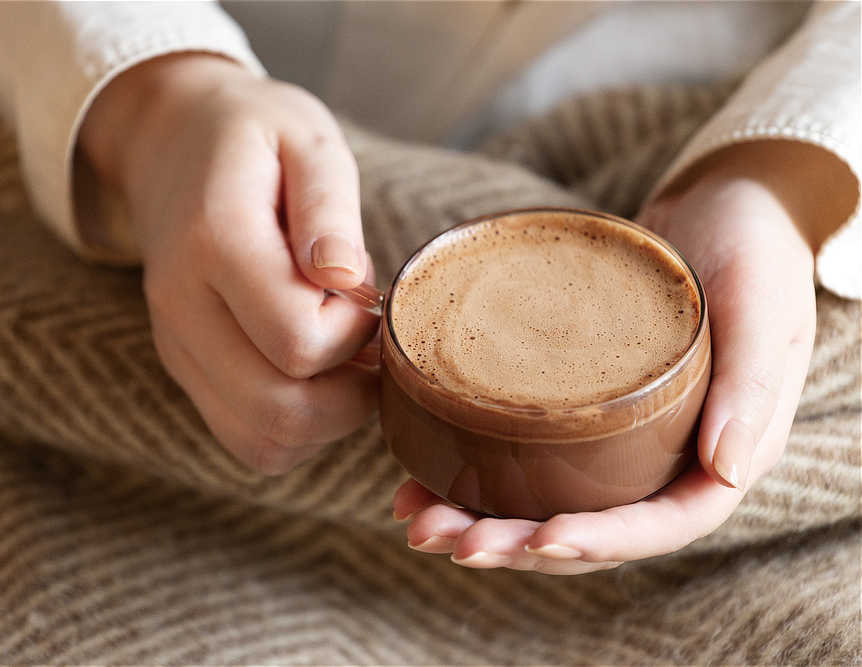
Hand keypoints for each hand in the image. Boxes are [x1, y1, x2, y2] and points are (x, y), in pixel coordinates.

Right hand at [79, 53, 378, 473]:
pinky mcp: (185, 368)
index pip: (297, 340)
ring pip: (262, 442)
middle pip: (279, 411)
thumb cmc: (254, 137)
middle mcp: (181, 306)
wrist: (172, 141)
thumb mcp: (307, 139)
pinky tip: (316, 375)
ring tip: (344, 358)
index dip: (355, 333)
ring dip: (326, 420)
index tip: (365, 295)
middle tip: (369, 341)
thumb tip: (348, 285)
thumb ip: (329, 210)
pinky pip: (246, 439)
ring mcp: (177, 345)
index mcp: (213, 240)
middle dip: (350, 394)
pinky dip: (296, 428)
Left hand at [395, 141, 826, 573]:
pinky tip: (422, 480)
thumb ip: (752, 386)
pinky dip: (475, 473)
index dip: (601, 541)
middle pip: (590, 528)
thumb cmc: (756, 248)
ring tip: (416, 520)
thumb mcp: (766, 307)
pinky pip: (530, 455)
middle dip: (515, 543)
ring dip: (483, 521)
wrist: (724, 204)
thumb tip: (724, 470)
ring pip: (550, 502)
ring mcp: (620, 439)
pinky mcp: (582, 410)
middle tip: (445, 537)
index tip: (539, 537)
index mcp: (718, 457)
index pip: (661, 524)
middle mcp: (665, 461)